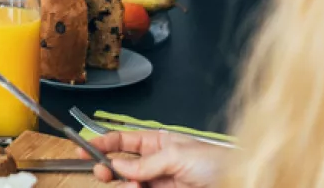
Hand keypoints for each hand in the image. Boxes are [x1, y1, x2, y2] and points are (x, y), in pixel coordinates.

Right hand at [76, 131, 227, 187]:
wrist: (239, 183)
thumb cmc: (218, 162)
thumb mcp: (178, 155)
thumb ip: (147, 162)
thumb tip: (121, 167)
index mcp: (159, 143)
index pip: (123, 141)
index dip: (102, 142)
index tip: (83, 147)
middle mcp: (155, 163)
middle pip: (119, 165)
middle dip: (107, 167)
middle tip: (103, 171)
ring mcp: (158, 183)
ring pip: (126, 184)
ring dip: (124, 185)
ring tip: (134, 186)